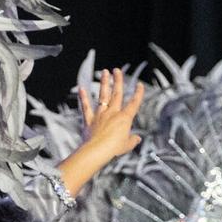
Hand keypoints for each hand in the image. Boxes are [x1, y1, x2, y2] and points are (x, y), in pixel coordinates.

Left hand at [55, 67, 145, 197]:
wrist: (97, 151)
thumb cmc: (112, 149)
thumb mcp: (127, 146)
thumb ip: (132, 140)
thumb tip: (137, 139)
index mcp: (124, 119)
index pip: (134, 103)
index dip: (138, 94)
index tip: (140, 85)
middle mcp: (112, 113)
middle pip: (117, 94)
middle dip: (118, 80)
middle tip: (117, 70)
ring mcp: (100, 115)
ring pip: (103, 96)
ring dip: (104, 83)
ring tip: (105, 73)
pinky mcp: (89, 120)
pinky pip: (86, 107)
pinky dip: (83, 98)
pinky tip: (81, 88)